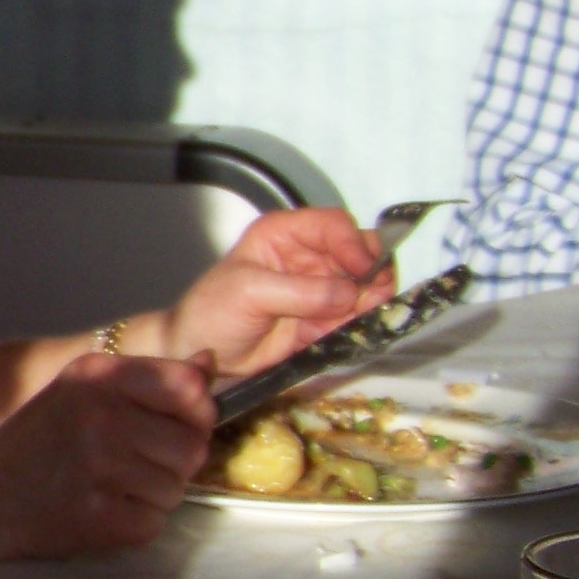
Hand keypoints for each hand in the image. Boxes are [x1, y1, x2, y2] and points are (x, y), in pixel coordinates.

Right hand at [0, 350, 215, 564]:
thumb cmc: (36, 442)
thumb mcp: (82, 390)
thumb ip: (148, 377)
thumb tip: (210, 363)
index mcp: (97, 375)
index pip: (191, 388)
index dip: (193, 414)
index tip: (166, 425)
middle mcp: (101, 415)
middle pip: (194, 445)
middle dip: (172, 461)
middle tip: (127, 464)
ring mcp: (101, 467)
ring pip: (178, 488)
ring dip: (152, 495)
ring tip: (108, 486)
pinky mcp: (102, 516)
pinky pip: (155, 522)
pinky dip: (134, 524)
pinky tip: (100, 510)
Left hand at [149, 206, 392, 375]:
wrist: (205, 353)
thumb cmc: (212, 313)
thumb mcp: (249, 293)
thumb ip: (299, 292)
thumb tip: (348, 294)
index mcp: (285, 234)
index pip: (334, 225)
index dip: (354, 244)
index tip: (362, 271)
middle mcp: (309, 255)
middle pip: (362, 252)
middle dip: (372, 275)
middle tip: (371, 299)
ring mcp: (321, 286)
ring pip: (368, 286)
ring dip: (369, 303)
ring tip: (350, 320)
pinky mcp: (327, 316)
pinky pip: (358, 316)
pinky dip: (358, 324)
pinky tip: (337, 332)